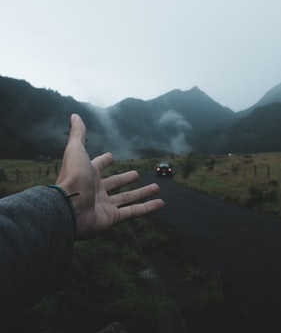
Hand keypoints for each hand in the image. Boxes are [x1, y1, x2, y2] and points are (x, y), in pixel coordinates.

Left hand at [56, 114, 163, 238]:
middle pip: (115, 183)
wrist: (68, 207)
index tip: (111, 156)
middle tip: (136, 173)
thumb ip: (78, 134)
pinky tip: (160, 203)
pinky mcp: (113, 218)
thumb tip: (74, 115)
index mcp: (87, 173)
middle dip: (125, 178)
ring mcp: (104, 205)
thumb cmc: (72, 177)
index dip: (104, 160)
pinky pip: (133, 212)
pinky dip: (147, 208)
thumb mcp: (76, 150)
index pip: (98, 165)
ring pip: (128, 198)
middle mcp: (96, 190)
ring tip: (157, 187)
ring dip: (142, 193)